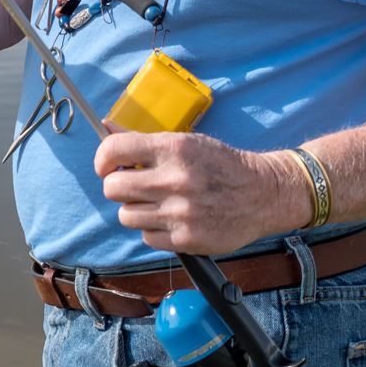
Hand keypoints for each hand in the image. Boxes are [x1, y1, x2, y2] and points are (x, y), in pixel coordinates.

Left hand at [95, 133, 308, 255]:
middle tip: (134, 186)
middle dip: (118, 187)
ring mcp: (180, 212)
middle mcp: (174, 180)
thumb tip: (105, 127)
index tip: (107, 166)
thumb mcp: (186, 142)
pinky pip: (146, 237)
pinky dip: (154, 230)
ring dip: (137, 210)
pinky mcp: (186, 239)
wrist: (263, 194)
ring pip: (126, 216)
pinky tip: (172, 219)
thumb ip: (142, 140)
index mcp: (173, 149)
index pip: (113, 151)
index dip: (103, 160)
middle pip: (113, 188)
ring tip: (158, 203)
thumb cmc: (220, 165)